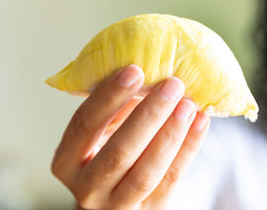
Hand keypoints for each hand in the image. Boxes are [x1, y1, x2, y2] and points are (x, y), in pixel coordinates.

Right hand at [51, 64, 209, 209]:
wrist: (113, 197)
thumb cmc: (106, 152)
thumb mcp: (100, 132)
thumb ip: (114, 109)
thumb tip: (146, 71)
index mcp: (67, 161)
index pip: (84, 125)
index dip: (109, 97)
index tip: (134, 70)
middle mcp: (87, 189)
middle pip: (119, 152)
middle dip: (149, 115)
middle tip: (172, 85)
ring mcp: (117, 205)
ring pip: (146, 172)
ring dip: (171, 134)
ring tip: (188, 103)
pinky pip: (171, 181)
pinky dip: (188, 149)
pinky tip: (199, 122)